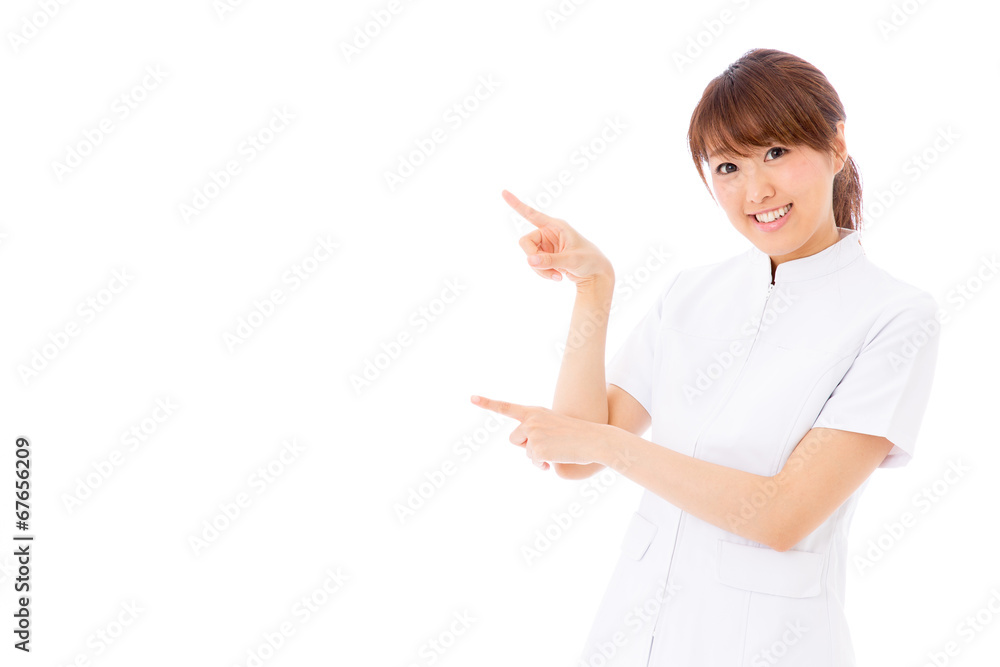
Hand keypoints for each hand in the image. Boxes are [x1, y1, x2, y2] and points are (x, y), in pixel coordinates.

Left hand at [469, 394, 607, 468]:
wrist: (594, 439)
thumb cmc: (577, 435)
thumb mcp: (553, 428)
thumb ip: (537, 434)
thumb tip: (534, 458)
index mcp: (534, 412)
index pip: (506, 407)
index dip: (487, 404)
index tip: (471, 398)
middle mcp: (530, 420)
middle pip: (514, 439)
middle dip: (526, 446)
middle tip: (548, 445)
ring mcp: (532, 434)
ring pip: (525, 452)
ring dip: (536, 456)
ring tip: (556, 450)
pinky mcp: (536, 448)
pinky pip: (534, 461)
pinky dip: (545, 464)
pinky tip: (559, 456)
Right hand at [502, 190, 613, 291]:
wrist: (596, 275)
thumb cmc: (589, 261)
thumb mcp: (572, 260)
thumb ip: (550, 260)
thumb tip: (529, 260)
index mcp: (556, 226)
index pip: (532, 214)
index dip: (517, 204)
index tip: (503, 192)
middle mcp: (548, 233)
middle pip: (525, 243)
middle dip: (533, 258)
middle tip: (548, 268)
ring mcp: (546, 245)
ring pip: (529, 257)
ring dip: (540, 269)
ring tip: (557, 276)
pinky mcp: (546, 256)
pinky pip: (535, 264)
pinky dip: (542, 272)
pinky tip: (557, 276)